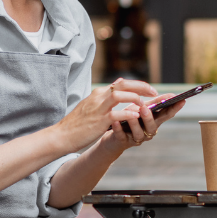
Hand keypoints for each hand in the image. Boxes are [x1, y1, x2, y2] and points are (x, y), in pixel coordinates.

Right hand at [55, 79, 171, 153]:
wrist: (62, 135)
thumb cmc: (78, 122)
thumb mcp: (92, 104)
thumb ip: (107, 94)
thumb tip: (120, 82)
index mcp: (99, 93)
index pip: (122, 83)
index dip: (138, 84)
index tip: (149, 89)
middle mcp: (99, 97)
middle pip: (123, 84)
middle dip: (141, 87)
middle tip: (154, 92)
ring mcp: (98, 108)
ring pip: (120, 95)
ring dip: (135, 99)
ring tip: (144, 105)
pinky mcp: (98, 120)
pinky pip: (116, 114)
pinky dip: (127, 113)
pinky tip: (136, 116)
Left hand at [100, 88, 186, 153]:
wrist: (113, 133)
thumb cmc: (130, 118)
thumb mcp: (142, 108)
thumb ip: (155, 102)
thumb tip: (172, 94)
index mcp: (155, 122)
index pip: (167, 115)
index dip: (175, 108)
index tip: (182, 100)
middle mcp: (148, 131)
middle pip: (152, 126)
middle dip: (149, 117)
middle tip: (144, 108)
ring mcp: (136, 138)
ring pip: (138, 133)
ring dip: (134, 123)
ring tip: (129, 114)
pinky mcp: (123, 142)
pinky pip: (121, 136)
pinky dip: (119, 129)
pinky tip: (115, 122)